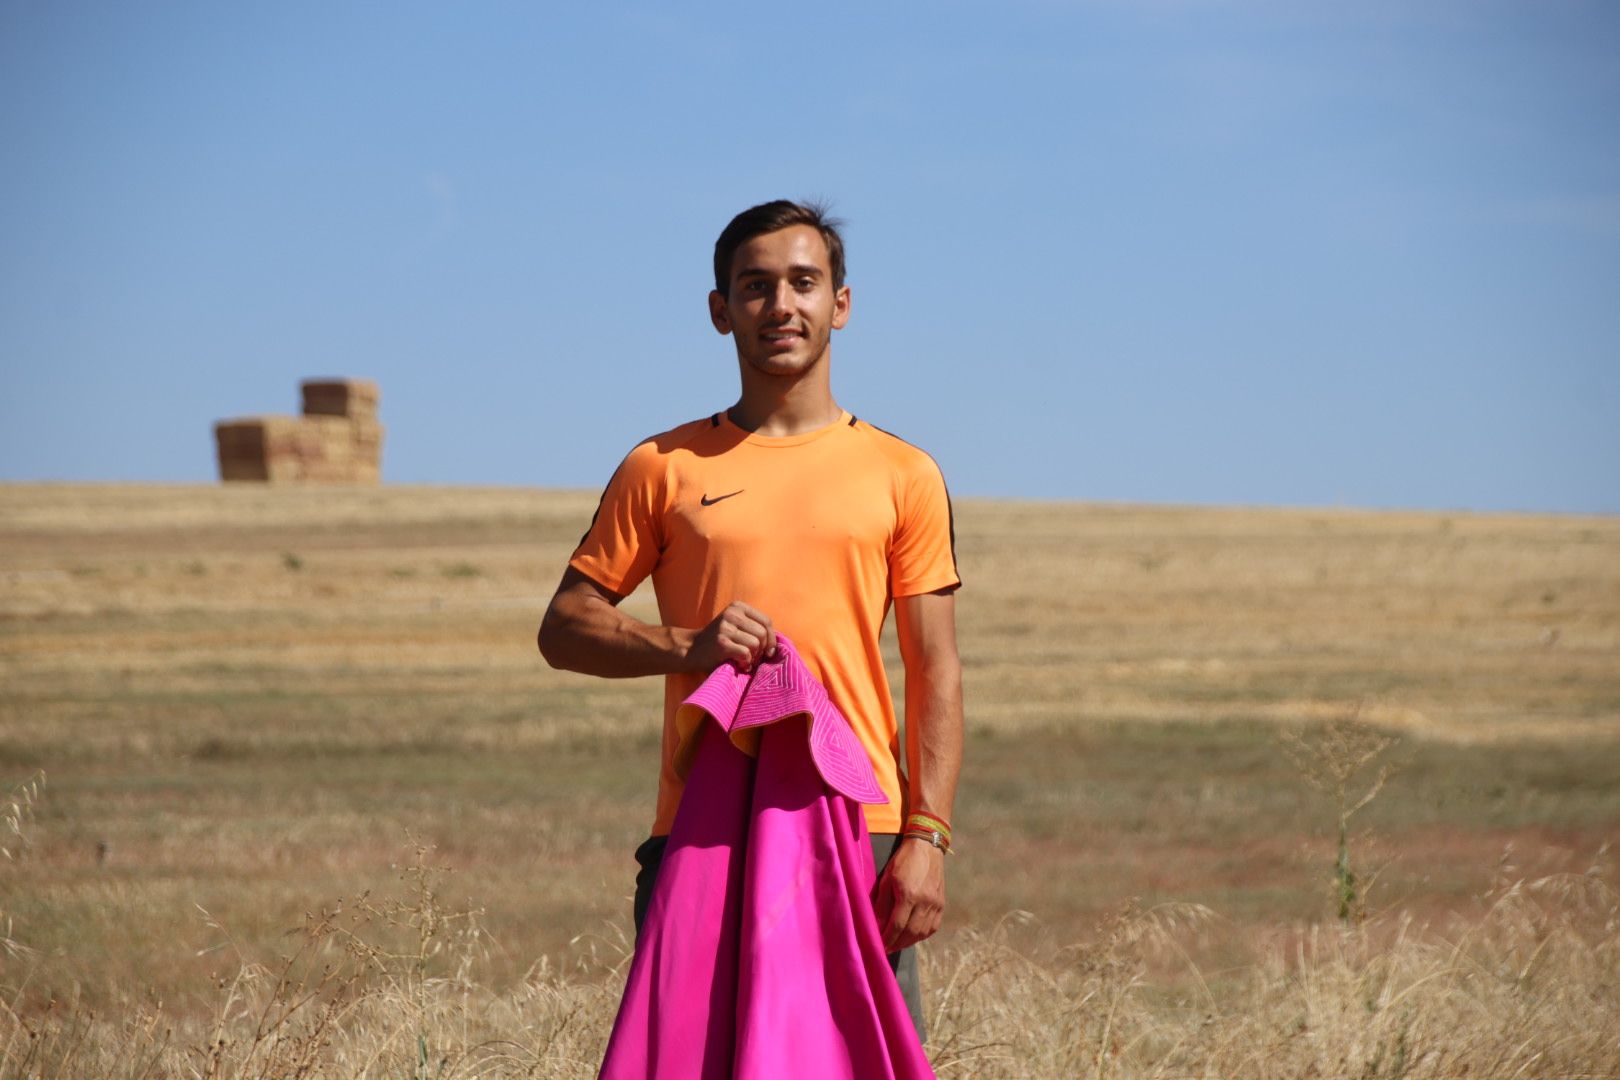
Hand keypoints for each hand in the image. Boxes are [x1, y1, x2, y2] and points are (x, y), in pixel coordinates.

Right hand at [686, 601, 776, 671]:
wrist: (691, 650)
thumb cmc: (719, 641)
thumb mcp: (736, 626)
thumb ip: (754, 628)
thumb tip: (777, 645)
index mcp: (738, 607)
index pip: (767, 621)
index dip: (772, 639)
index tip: (768, 651)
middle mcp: (732, 614)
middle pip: (763, 633)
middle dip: (763, 650)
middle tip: (754, 658)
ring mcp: (725, 627)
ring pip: (756, 644)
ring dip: (754, 657)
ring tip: (745, 661)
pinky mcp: (721, 643)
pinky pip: (746, 653)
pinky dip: (746, 663)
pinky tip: (739, 664)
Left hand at [875, 836, 945, 951]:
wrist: (927, 846)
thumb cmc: (903, 860)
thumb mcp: (887, 878)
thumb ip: (882, 903)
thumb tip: (878, 925)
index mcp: (908, 895)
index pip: (897, 926)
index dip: (888, 939)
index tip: (880, 948)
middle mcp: (925, 902)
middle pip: (911, 933)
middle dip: (897, 944)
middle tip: (887, 949)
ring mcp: (936, 904)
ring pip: (923, 932)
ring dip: (909, 942)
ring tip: (897, 944)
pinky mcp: (942, 903)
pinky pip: (933, 927)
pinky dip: (922, 935)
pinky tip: (913, 935)